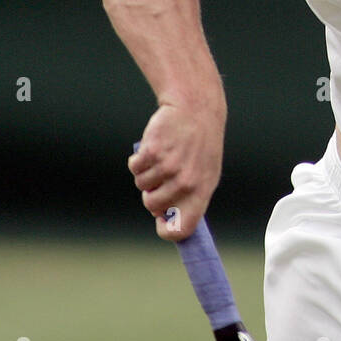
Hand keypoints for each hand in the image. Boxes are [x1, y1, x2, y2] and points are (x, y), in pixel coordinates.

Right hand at [128, 101, 224, 240]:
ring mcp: (169, 167)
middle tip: (162, 176)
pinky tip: (153, 148)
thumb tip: (170, 222)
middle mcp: (186, 182)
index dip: (167, 231)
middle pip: (152, 206)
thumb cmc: (200, 145)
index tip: (160, 223)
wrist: (195, 109)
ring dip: (146, 174)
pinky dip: (138, 161)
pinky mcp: (152, 152)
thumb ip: (190, 198)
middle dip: (151, 194)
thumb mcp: (206, 173)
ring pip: (141, 185)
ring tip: (162, 157)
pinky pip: (134, 168)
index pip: (182, 228)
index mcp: (202, 191)